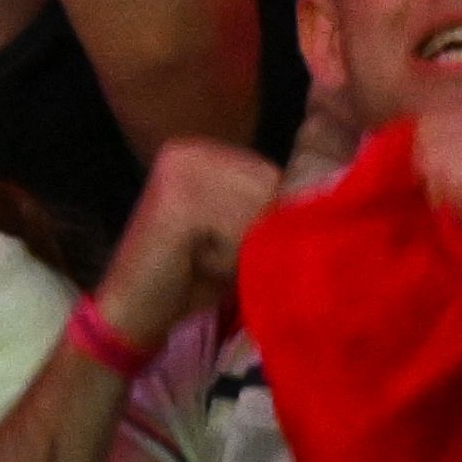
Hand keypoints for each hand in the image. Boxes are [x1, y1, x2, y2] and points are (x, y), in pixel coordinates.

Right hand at [95, 138, 281, 352]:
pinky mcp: (174, 203)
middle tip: (215, 256)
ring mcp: (178, 172)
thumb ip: (268, 204)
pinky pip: (238, 231)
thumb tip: (328, 199)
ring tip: (206, 261)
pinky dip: (228, 260)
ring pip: (259, 210)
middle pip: (271, 189)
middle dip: (257, 233)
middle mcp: (188, 150)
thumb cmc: (193, 277)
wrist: (133, 312)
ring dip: (244, 249)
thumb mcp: (238, 229)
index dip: (270, 218)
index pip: (276, 174)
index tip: (232, 244)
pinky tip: (198, 266)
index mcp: (203, 149)